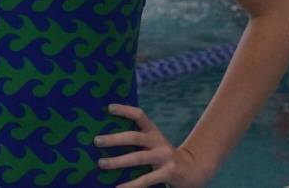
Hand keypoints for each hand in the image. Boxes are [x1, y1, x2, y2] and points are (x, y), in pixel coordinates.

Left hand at [94, 103, 213, 187]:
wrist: (191, 170)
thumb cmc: (163, 157)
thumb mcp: (154, 144)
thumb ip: (138, 141)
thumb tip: (107, 140)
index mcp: (154, 132)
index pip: (140, 115)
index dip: (125, 110)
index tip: (109, 108)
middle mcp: (159, 142)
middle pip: (135, 137)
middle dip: (114, 139)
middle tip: (96, 140)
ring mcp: (164, 157)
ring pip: (138, 157)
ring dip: (118, 161)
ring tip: (101, 163)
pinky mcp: (168, 173)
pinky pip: (146, 179)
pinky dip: (131, 185)